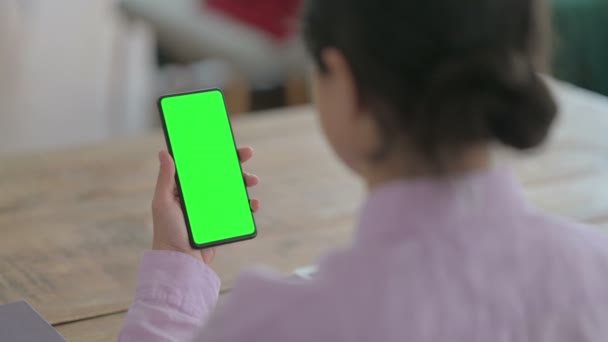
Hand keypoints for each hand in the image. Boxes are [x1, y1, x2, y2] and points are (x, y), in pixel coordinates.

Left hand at [151, 148, 259, 263]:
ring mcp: (212, 209)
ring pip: (233, 190)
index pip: (202, 165)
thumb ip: (166, 178)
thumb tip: (164, 152)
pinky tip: (253, 203)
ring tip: (253, 180)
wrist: (181, 262)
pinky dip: (249, 205)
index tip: (226, 142)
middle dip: (235, 163)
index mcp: (185, 189)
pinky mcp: (223, 222)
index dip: (215, 152)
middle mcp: (200, 197)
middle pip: (221, 174)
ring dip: (245, 182)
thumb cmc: (167, 232)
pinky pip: (239, 210)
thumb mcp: (163, 202)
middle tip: (248, 153)